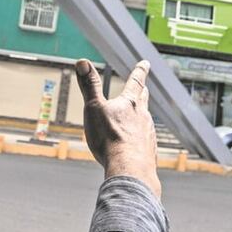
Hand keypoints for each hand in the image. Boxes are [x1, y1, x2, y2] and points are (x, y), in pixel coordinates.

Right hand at [76, 58, 160, 199]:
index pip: (136, 81)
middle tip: (144, 86)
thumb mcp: (94, 108)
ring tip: (138, 116)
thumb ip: (89, 86)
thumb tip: (82, 62)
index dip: (140, 70)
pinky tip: (137, 143)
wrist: (130, 169)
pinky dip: (141, 137)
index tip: (145, 62)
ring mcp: (148, 134)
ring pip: (146, 120)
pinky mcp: (149, 150)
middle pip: (143, 100)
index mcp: (129, 104)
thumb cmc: (110, 139)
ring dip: (141, 115)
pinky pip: (146, 140)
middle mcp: (143, 116)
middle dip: (142, 92)